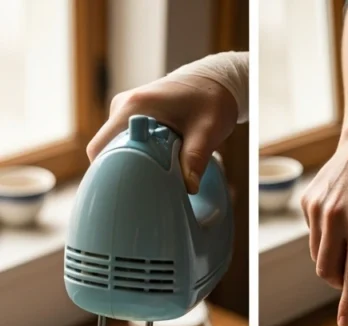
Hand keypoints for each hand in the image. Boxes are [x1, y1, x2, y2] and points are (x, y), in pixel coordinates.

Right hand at [88, 75, 237, 193]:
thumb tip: (189, 188)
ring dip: (132, 164)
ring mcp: (126, 110)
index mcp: (134, 107)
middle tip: (145, 190)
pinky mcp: (133, 116)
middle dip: (121, 171)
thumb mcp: (208, 131)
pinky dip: (138, 156)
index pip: (100, 146)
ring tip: (154, 180)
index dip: (107, 171)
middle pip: (106, 149)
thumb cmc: (212, 100)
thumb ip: (196, 159)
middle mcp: (123, 106)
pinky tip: (157, 167)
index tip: (126, 190)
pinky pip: (126, 141)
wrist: (215, 80)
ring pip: (116, 146)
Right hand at [300, 105, 347, 325]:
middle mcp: (336, 217)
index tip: (346, 324)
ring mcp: (318, 209)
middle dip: (340, 284)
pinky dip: (328, 240)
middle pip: (328, 272)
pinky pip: (314, 236)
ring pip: (318, 257)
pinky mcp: (308, 202)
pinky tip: (344, 220)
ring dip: (335, 261)